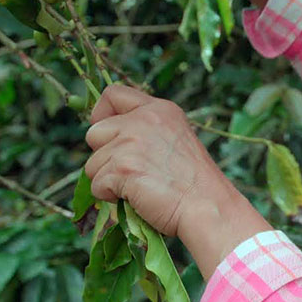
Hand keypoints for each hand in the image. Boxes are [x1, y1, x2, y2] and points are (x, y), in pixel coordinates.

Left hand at [84, 85, 271, 268]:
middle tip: (130, 172)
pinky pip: (96, 185)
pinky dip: (110, 197)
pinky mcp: (122, 167)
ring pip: (93, 164)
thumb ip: (147, 132)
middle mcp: (144, 120)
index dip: (102, 114)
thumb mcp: (176, 141)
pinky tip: (137, 199)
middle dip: (104, 156)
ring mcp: (131, 142)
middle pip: (95, 132)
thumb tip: (110, 142)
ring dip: (108, 181)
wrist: (209, 208)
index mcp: (160, 110)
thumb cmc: (195, 184)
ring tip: (140, 188)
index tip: (108, 135)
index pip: (113, 94)